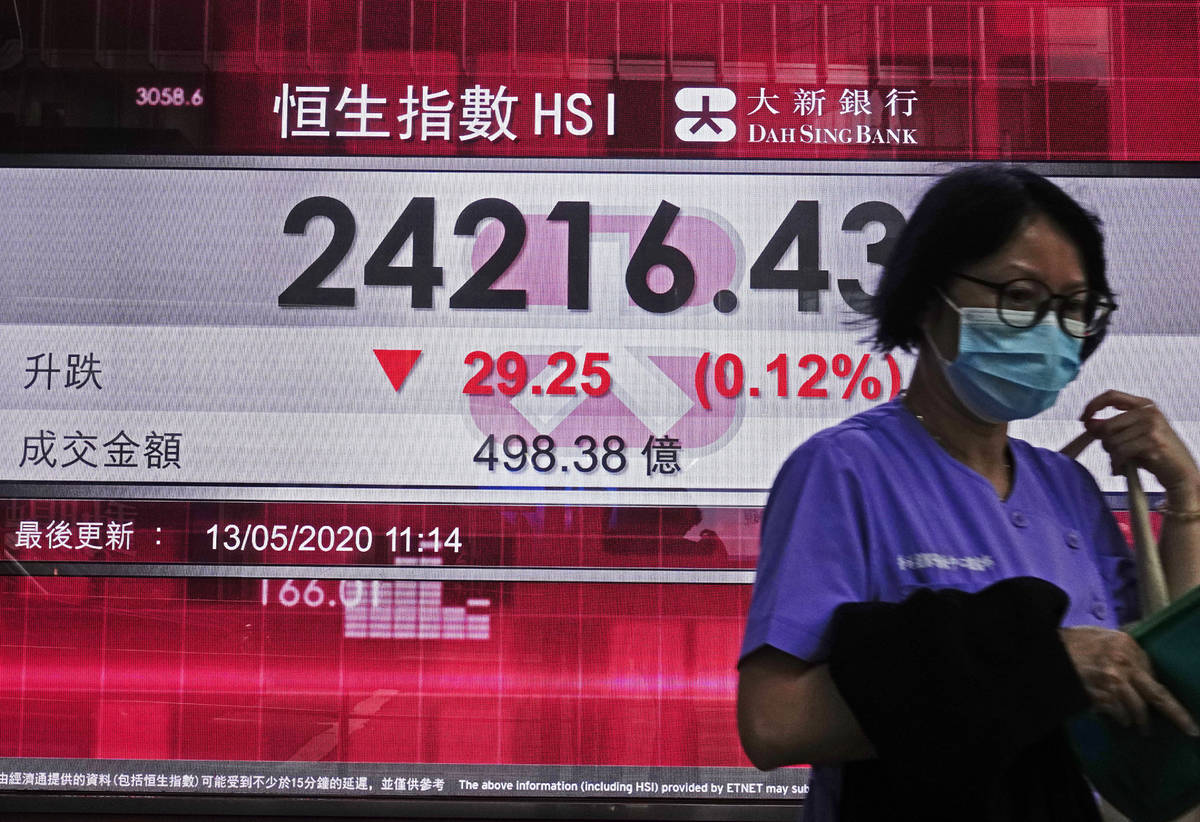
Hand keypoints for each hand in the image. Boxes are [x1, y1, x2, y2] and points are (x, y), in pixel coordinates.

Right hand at [1060, 625, 1198, 735]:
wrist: (1041, 651)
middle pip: (1157, 694)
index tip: (1166, 702)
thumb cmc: (1067, 643)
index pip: (1150, 670)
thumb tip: (1138, 667)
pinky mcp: (1101, 696)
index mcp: (1125, 644)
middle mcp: (1123, 662)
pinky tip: (1117, 719)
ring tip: (1139, 728)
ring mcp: (1113, 680)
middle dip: (1176, 714)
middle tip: (1191, 730)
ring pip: (1137, 708)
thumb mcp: (1096, 636)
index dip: (1155, 688)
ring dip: (1139, 720)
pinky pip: (1117, 713)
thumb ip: (1118, 648)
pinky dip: (1118, 718)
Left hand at [1080, 390, 1199, 498]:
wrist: (1181, 473)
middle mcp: (1149, 412)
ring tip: (1122, 462)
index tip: (1082, 419)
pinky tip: (1122, 469)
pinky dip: (1116, 464)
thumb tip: (1087, 422)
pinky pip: (1119, 453)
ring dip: (1112, 456)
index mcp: (1144, 405)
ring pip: (1111, 441)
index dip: (1092, 405)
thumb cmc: (1154, 454)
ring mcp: (1152, 426)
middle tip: (1114, 454)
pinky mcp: (1152, 442)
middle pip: (1107, 425)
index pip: (1111, 395)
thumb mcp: (1132, 436)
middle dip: (1104, 443)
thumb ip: (1112, 427)